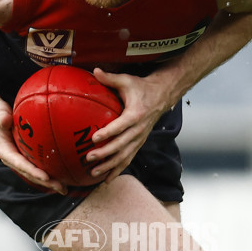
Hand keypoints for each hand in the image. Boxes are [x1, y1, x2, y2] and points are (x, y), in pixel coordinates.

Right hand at [0, 97, 67, 193]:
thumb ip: (1, 118)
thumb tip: (5, 120)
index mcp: (5, 152)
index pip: (20, 164)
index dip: (33, 172)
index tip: (46, 177)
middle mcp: (13, 159)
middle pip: (30, 174)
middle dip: (46, 182)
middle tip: (61, 188)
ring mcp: (20, 158)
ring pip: (35, 173)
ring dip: (50, 182)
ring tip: (64, 188)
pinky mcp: (26, 155)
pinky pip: (38, 166)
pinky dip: (50, 172)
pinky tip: (62, 175)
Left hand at [86, 67, 171, 182]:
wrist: (163, 95)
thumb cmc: (142, 87)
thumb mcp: (127, 80)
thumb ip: (110, 78)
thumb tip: (94, 71)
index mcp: (135, 114)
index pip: (121, 126)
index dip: (108, 133)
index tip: (94, 138)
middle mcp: (139, 130)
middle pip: (121, 145)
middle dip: (105, 153)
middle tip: (89, 157)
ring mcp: (139, 139)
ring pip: (125, 156)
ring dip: (109, 166)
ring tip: (93, 172)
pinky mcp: (139, 143)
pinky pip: (128, 160)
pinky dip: (118, 170)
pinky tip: (106, 179)